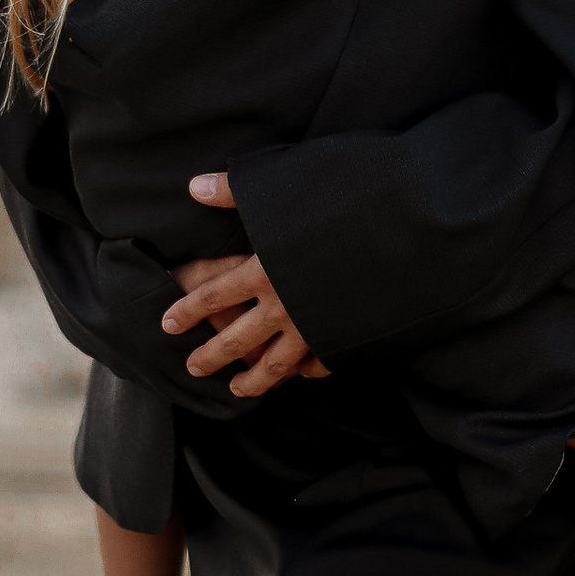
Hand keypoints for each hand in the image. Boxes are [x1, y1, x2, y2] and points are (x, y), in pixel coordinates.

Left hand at [166, 171, 329, 392]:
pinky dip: (308, 374)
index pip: (213, 296)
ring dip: (254, 379)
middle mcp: (285, 306)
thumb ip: (236, 192)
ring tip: (238, 389)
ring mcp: (316, 329)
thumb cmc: (347, 202)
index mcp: (264, 270)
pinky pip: (321, 365)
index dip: (187, 311)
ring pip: (276, 364)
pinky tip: (300, 378)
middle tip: (192, 368)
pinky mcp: (347, 340)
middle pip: (237, 339)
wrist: (406, 233)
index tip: (168, 325)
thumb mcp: (286, 187)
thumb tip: (193, 187)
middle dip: (211, 355)